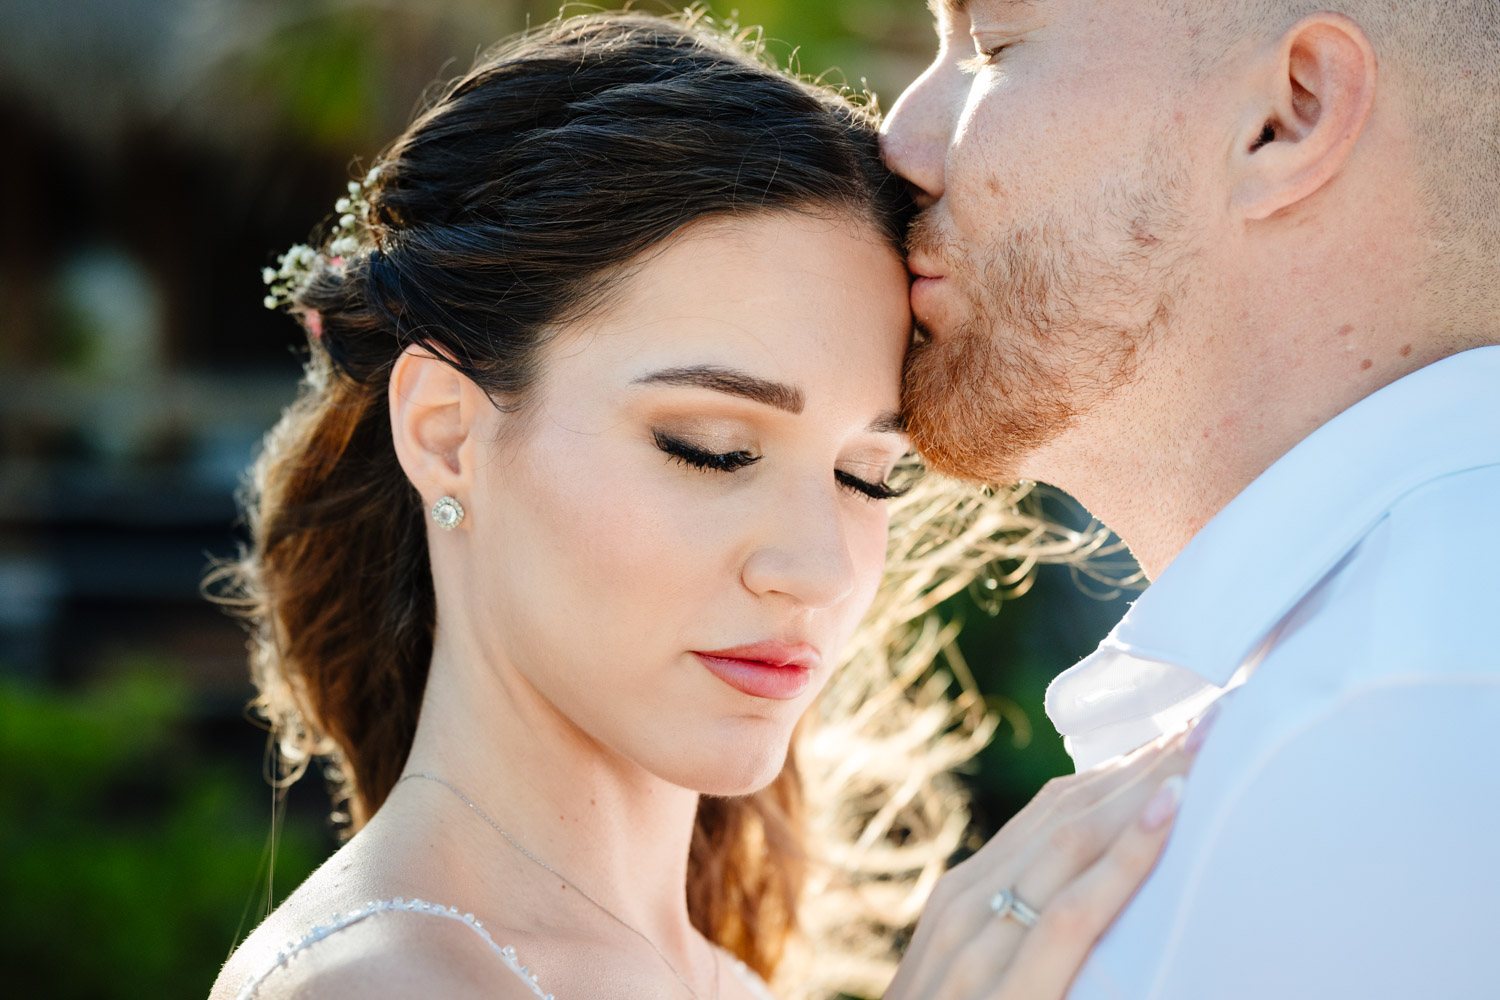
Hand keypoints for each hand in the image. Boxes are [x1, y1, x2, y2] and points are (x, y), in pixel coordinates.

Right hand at [883, 726, 1200, 999]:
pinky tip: (1166, 813)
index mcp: (962, 900)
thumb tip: (1083, 889)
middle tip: (1206, 714)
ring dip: (1139, 787)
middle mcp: (964, 907)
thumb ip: (1011, 934)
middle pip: (1063, 813)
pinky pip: (1072, 913)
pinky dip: (1124, 857)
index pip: (1048, 813)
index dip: (1114, 769)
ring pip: (1069, 844)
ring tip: (1200, 743)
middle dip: (1136, 762)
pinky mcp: (1008, 994)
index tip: (1173, 732)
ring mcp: (976, 947)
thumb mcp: (972, 979)